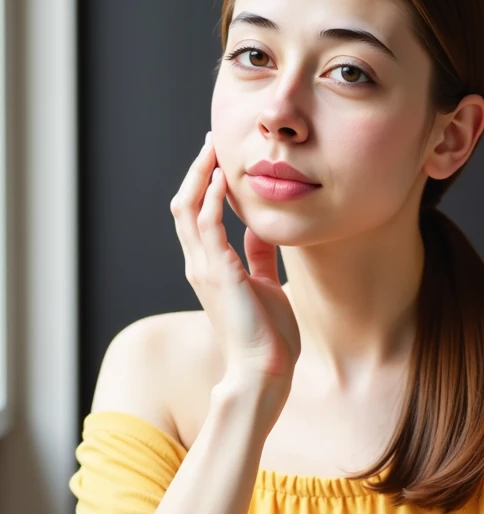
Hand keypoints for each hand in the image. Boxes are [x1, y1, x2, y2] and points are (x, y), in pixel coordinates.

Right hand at [170, 131, 300, 408]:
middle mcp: (199, 265)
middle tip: (213, 141)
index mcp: (210, 267)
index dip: (205, 184)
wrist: (264, 371)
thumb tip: (261, 232)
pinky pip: (207, 227)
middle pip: (187, 205)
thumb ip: (258, 258)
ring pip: (189, 210)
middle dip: (198, 171)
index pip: (199, 215)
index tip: (220, 157)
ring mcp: (204, 269)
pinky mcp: (218, 274)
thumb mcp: (265, 286)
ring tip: (214, 148)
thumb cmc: (267, 336)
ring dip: (201, 176)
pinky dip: (212, 200)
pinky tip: (222, 178)